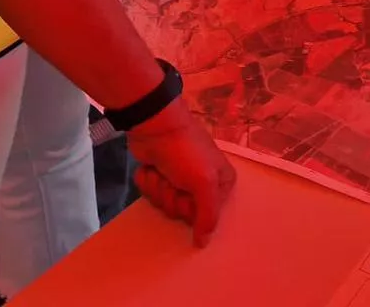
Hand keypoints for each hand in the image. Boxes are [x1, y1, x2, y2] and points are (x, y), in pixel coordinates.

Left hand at [127, 98, 237, 244]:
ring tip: (161, 171)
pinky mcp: (160, 176)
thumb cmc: (185, 153)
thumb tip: (204, 243)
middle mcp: (203, 184)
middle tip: (173, 180)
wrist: (156, 126)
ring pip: (165, 204)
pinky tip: (151, 168)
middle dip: (172, 197)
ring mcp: (180, 180)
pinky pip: (150, 194)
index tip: (189, 193)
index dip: (192, 207)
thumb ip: (208, 217)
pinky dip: (148, 182)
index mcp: (221, 184)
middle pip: (183, 213)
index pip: (206, 216)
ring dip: (159, 188)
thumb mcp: (205, 183)